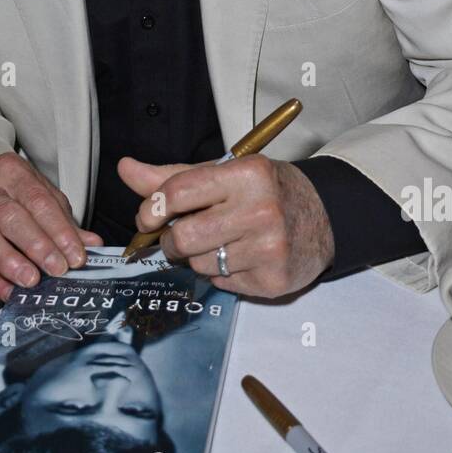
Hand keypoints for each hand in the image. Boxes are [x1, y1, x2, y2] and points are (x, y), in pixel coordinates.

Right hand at [0, 152, 102, 301]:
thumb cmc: (17, 197)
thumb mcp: (42, 199)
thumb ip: (65, 222)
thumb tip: (94, 244)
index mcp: (13, 172)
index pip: (38, 200)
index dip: (58, 229)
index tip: (76, 256)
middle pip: (9, 215)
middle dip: (36, 244)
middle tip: (57, 269)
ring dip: (9, 261)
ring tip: (31, 280)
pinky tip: (10, 293)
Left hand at [117, 155, 334, 297]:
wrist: (325, 218)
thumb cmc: (267, 191)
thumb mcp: (225, 173)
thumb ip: (174, 176)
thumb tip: (126, 169)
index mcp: (247, 174)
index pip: (178, 192)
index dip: (152, 208)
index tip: (148, 217)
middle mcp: (261, 210)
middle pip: (183, 236)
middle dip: (172, 240)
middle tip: (181, 235)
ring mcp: (269, 249)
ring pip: (199, 264)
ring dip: (199, 257)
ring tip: (223, 242)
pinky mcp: (273, 281)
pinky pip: (222, 284)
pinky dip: (223, 274)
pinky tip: (242, 257)